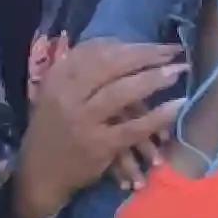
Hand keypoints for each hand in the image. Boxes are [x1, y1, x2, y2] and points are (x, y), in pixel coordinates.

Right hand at [9, 38, 185, 217]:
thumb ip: (85, 69)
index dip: (131, 45)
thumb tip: (126, 44)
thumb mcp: (59, 91)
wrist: (39, 173)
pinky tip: (177, 107)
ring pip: (122, 94)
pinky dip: (157, 117)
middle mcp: (68, 95)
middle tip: (174, 53)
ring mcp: (83, 121)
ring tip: (178, 72)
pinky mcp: (98, 145)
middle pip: (111, 66)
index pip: (97, 50)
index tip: (157, 44)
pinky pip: (133, 128)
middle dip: (146, 56)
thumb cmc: (55, 127)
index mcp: (59, 76)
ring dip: (153, 80)